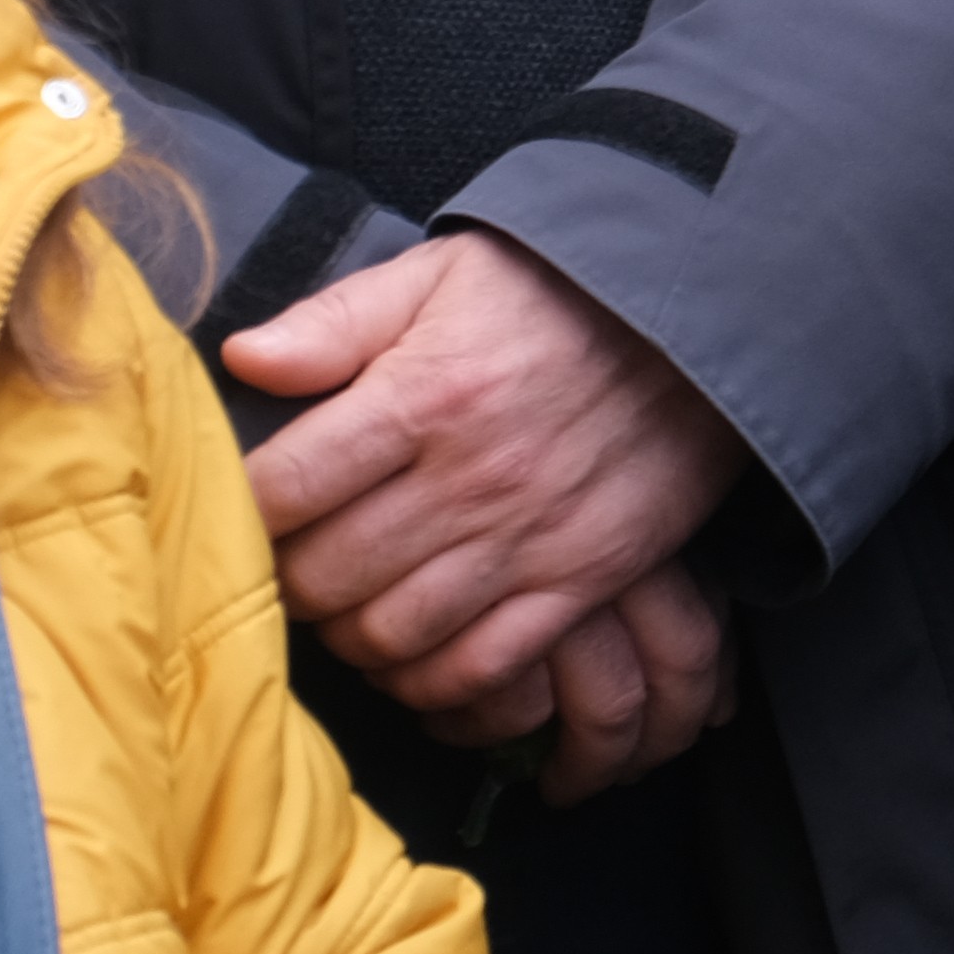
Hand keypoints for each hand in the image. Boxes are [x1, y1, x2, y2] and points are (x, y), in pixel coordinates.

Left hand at [230, 233, 755, 762]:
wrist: (714, 316)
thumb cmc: (561, 292)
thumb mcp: (445, 274)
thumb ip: (337, 319)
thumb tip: (242, 360)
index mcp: (423, 394)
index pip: (279, 489)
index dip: (239, 508)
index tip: (244, 504)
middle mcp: (469, 478)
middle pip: (322, 577)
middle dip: (285, 578)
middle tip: (294, 557)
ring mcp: (529, 540)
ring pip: (388, 634)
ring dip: (348, 632)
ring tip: (350, 600)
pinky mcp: (583, 581)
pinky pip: (480, 668)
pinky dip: (429, 680)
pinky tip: (412, 650)